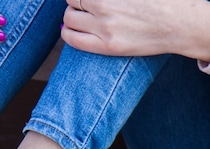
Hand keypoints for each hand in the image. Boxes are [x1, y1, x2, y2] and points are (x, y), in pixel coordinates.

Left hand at [61, 0, 209, 59]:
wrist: (179, 24)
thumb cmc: (159, 1)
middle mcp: (104, 5)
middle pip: (72, 2)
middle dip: (75, 3)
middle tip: (82, 7)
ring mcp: (105, 26)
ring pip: (69, 20)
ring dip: (70, 18)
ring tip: (78, 18)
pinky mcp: (107, 46)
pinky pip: (74, 40)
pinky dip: (67, 34)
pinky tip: (70, 31)